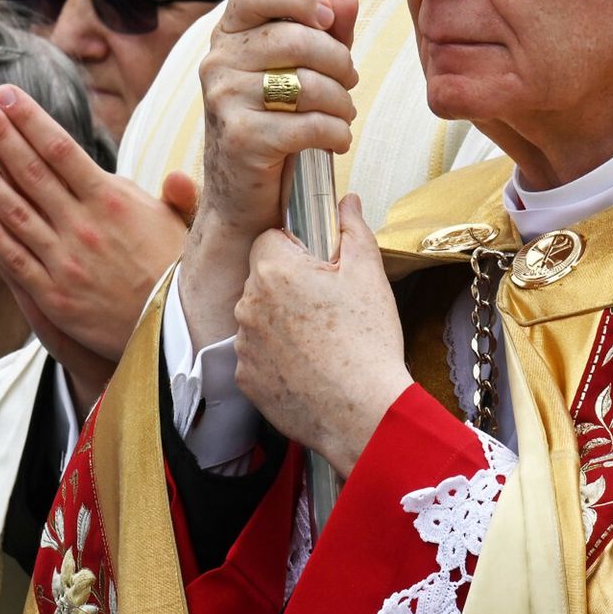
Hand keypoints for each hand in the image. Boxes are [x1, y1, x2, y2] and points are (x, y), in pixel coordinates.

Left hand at [0, 85, 193, 408]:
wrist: (170, 337)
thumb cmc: (176, 274)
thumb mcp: (183, 228)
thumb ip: (176, 198)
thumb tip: (176, 177)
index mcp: (113, 201)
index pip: (61, 150)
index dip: (30, 120)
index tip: (5, 94)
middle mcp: (83, 225)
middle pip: (30, 170)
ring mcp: (63, 260)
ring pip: (13, 209)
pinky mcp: (51, 294)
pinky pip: (13, 256)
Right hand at [194, 0, 359, 240]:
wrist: (242, 198)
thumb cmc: (274, 126)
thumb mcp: (300, 72)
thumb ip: (325, 33)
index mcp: (229, 36)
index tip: (328, 18)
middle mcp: (218, 63)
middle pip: (296, 39)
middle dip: (339, 62)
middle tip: (348, 82)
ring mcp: (225, 100)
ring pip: (308, 84)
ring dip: (341, 103)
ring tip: (342, 114)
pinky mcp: (242, 138)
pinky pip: (310, 125)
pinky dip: (336, 134)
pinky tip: (336, 140)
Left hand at [234, 195, 412, 477]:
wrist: (362, 412)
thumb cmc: (367, 343)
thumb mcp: (369, 274)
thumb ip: (353, 229)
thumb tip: (347, 201)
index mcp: (275, 269)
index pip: (269, 240)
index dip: (295, 250)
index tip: (318, 267)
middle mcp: (248, 304)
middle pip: (263, 279)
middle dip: (289, 286)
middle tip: (328, 306)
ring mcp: (243, 344)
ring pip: (259, 318)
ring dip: (281, 323)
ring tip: (322, 341)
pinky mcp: (245, 379)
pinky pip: (257, 356)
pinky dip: (277, 359)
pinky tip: (309, 367)